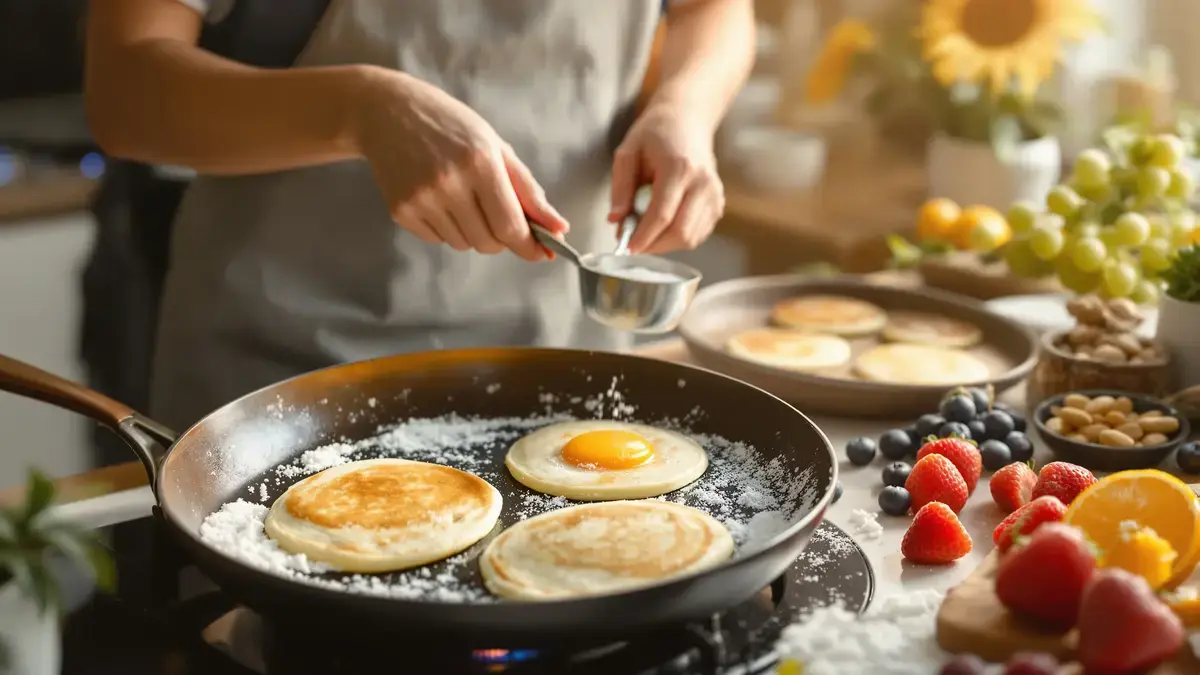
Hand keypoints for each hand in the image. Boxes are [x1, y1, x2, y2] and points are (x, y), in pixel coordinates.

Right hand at [350, 69, 567, 260]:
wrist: (387, 112)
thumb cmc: (450, 125)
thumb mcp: (496, 146)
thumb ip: (528, 190)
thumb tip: (559, 229)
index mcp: (480, 162)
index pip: (511, 226)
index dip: (529, 246)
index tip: (541, 252)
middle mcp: (449, 183)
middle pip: (489, 243)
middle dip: (501, 238)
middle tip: (495, 212)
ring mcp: (421, 199)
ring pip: (463, 245)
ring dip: (473, 232)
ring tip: (461, 197)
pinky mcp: (400, 211)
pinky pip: (437, 240)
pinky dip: (447, 229)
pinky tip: (438, 198)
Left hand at [609, 105, 723, 253]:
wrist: (687, 120)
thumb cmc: (656, 133)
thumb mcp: (628, 152)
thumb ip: (620, 188)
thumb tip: (616, 220)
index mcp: (679, 168)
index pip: (662, 215)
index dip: (643, 237)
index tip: (627, 248)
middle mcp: (702, 183)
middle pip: (680, 232)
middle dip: (653, 245)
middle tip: (634, 241)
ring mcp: (714, 195)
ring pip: (690, 238)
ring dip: (665, 243)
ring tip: (647, 229)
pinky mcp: (718, 204)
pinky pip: (698, 234)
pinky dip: (678, 237)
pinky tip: (664, 224)